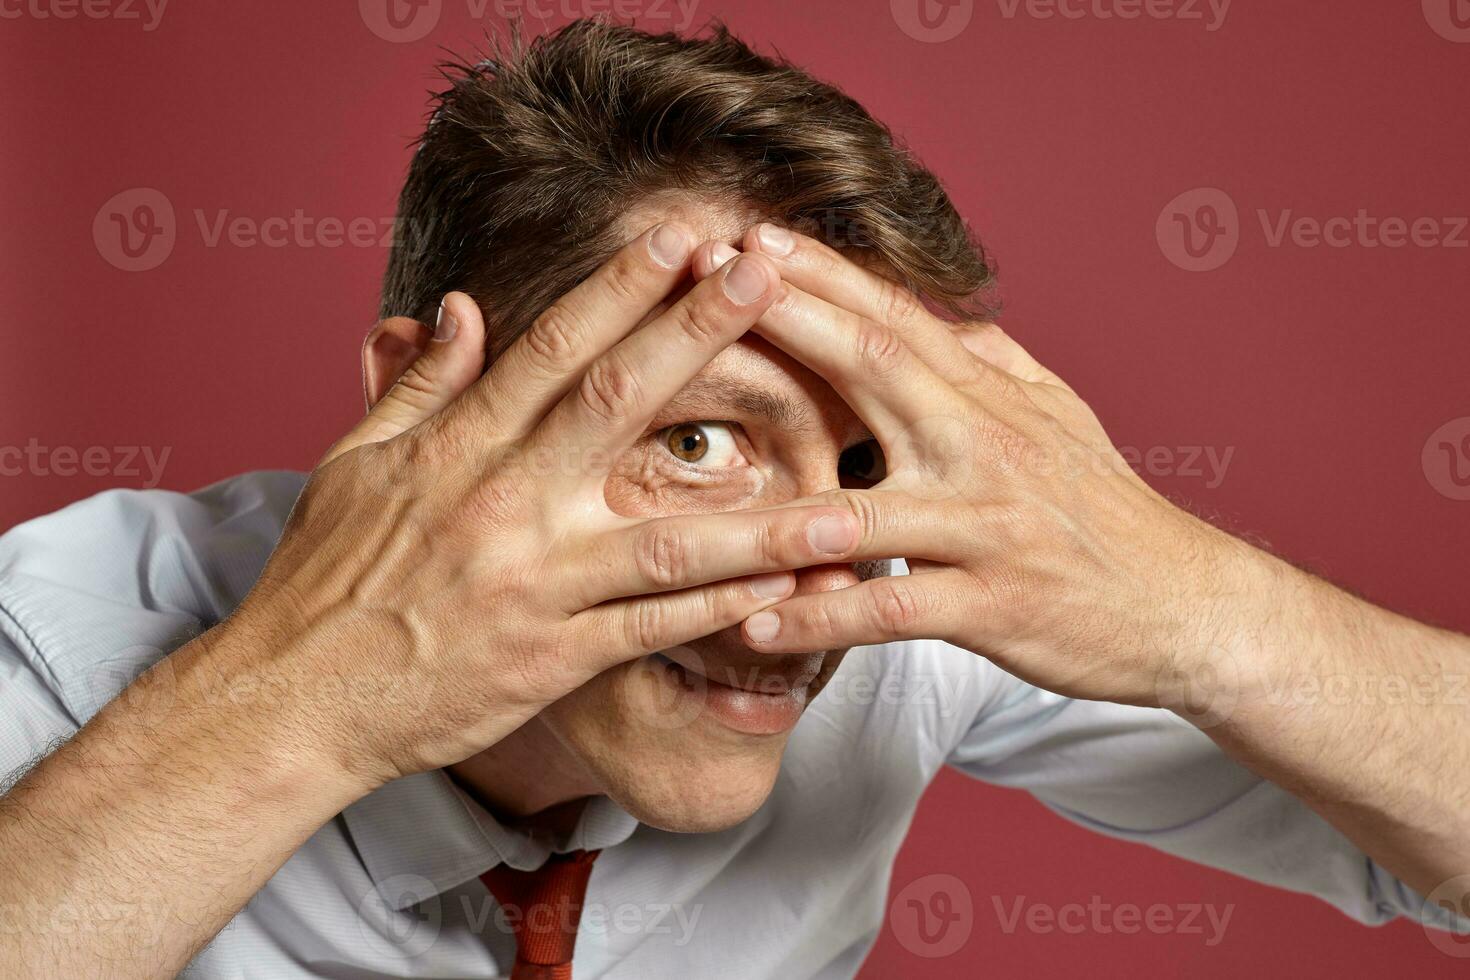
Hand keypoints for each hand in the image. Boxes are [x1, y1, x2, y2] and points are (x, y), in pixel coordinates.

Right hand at [224, 223, 865, 788]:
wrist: (295, 701)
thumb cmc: (323, 579)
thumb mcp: (355, 463)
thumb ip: (419, 384)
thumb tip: (460, 308)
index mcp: (457, 446)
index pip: (552, 346)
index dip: (622, 285)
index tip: (683, 236)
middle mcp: (505, 503)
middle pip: (618, 402)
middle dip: (700, 332)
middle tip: (771, 276)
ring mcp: (537, 583)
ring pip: (668, 540)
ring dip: (763, 519)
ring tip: (847, 499)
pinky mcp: (555, 657)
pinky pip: (655, 630)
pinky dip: (724, 611)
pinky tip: (789, 593)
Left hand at [695, 226, 1252, 708]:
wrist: (1188, 606)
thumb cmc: (1106, 510)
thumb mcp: (1061, 415)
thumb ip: (997, 362)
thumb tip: (948, 313)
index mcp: (992, 399)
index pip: (899, 320)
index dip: (823, 275)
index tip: (751, 235)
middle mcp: (987, 448)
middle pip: (876, 372)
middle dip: (787, 321)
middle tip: (703, 283)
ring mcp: (988, 529)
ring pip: (867, 510)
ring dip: (776, 500)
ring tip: (689, 490)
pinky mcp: (994, 607)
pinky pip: (893, 613)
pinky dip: (824, 618)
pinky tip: (759, 623)